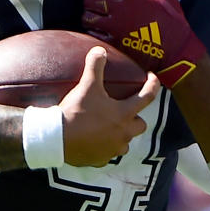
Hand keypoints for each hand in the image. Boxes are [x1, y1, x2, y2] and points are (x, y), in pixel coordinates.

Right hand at [60, 47, 160, 165]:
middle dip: (135, 117)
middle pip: (140, 125)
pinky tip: (95, 142)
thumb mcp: (87, 86)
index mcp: (124, 114)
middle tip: (125, 111)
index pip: (147, 97)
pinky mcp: (100, 160)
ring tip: (110, 128)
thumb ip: (95, 66)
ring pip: (125, 142)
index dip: (153, 85)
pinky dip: (105, 148)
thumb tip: (99, 50)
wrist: (57, 139)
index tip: (152, 78)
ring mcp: (113, 149)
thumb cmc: (76, 112)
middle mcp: (123, 134)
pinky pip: (108, 154)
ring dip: (122, 135)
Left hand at [82, 0, 205, 86]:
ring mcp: (115, 28)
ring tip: (100, 18)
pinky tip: (104, 32)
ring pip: (87, 17)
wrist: (177, 51)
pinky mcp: (114, 44)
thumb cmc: (173, 22)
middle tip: (101, 5)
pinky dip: (95, 32)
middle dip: (94, 0)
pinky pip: (93, 34)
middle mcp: (120, 10)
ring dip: (91, 16)